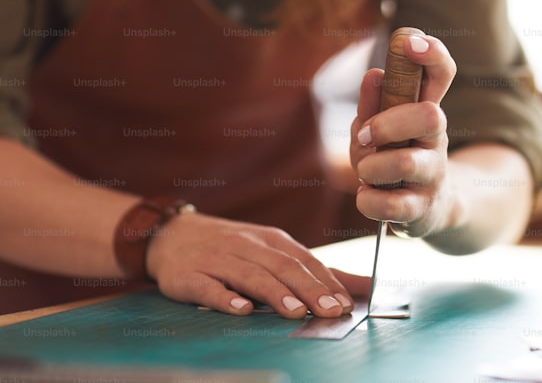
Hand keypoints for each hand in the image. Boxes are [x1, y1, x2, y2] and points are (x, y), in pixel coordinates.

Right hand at [145, 212, 369, 317]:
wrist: (171, 235)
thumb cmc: (234, 248)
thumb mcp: (274, 251)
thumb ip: (317, 271)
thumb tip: (364, 286)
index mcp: (272, 240)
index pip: (305, 260)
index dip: (326, 282)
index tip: (346, 304)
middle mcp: (248, 245)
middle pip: (283, 267)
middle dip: (309, 289)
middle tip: (330, 311)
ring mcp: (218, 259)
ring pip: (250, 275)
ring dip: (274, 293)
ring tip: (295, 312)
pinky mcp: (188, 275)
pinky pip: (207, 286)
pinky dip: (224, 297)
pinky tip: (241, 309)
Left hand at [350, 32, 461, 237]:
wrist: (426, 210)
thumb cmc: (394, 159)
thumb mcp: (378, 128)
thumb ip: (373, 104)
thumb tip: (374, 76)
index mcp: (425, 111)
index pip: (442, 74)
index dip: (432, 53)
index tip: (411, 41)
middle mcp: (436, 140)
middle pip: (431, 116)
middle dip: (388, 124)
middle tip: (365, 136)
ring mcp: (433, 175)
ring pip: (408, 163)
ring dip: (372, 167)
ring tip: (364, 173)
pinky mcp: (423, 209)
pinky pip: (392, 204)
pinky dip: (369, 200)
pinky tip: (367, 196)